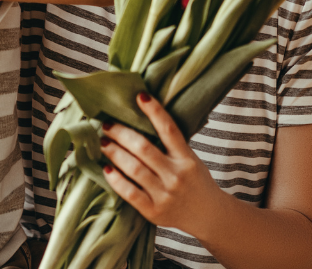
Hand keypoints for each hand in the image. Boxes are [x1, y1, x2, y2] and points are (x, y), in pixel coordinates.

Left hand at [98, 92, 226, 236]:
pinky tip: (106, 169)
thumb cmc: (195, 182)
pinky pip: (130, 193)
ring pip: (134, 168)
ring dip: (115, 153)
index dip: (154, 111)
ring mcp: (165, 194)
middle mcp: (176, 175)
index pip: (169, 130)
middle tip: (107, 125)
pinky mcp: (154, 211)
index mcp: (186, 159)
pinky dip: (116, 180)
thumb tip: (142, 119)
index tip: (139, 96)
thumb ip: (172, 145)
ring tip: (104, 143)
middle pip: (144, 149)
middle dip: (122, 134)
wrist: (208, 215)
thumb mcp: (191, 159)